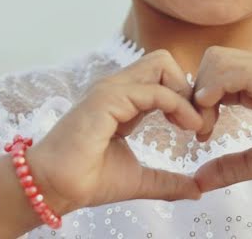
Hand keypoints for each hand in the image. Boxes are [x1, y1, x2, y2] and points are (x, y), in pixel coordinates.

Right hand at [27, 50, 203, 213]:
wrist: (53, 189)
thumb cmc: (87, 180)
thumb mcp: (140, 179)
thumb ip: (168, 180)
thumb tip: (197, 189)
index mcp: (123, 99)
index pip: (163, 76)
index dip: (185, 95)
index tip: (197, 127)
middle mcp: (117, 87)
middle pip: (163, 60)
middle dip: (188, 86)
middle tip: (198, 121)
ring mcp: (111, 89)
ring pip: (161, 64)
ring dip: (185, 93)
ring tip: (194, 124)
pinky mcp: (107, 98)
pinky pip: (154, 91)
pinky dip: (178, 105)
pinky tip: (187, 126)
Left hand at [191, 47, 251, 193]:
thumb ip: (229, 164)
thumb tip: (197, 180)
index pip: (217, 67)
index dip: (200, 97)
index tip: (201, 133)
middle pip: (213, 59)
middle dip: (197, 94)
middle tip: (202, 131)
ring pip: (220, 61)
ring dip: (203, 95)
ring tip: (208, 130)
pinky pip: (239, 73)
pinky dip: (217, 91)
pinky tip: (216, 118)